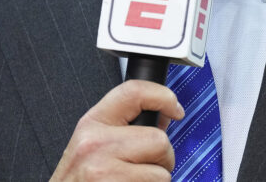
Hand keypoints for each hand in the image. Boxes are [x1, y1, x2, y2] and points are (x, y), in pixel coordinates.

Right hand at [49, 79, 183, 180]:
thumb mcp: (90, 146)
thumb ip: (124, 128)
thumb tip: (163, 117)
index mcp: (92, 124)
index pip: (133, 92)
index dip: (162, 95)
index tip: (175, 109)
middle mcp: (95, 144)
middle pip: (158, 139)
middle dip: (162, 158)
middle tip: (146, 168)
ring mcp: (104, 170)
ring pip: (161, 173)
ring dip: (156, 181)